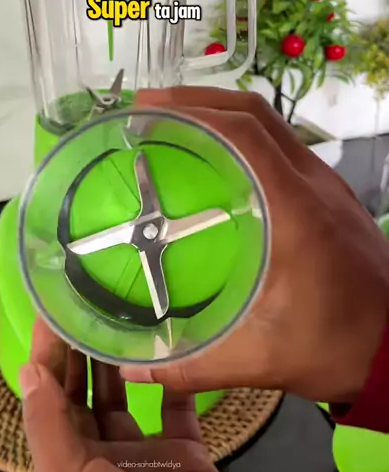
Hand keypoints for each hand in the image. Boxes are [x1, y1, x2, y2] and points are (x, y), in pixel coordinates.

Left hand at [21, 318, 257, 471]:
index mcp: (63, 471)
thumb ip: (48, 425)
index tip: (51, 315)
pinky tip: (172, 346)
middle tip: (89, 303)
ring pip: (129, 399)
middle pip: (86, 397)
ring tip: (125, 314)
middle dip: (82, 354)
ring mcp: (145, 457)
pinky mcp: (187, 455)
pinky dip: (174, 381)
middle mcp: (100, 460)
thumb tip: (29, 370)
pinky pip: (177, 409)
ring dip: (123, 362)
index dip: (47, 360)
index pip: (49, 404)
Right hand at [120, 86, 388, 405]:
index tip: (146, 110)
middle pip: (255, 113)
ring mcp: (326, 186)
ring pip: (271, 125)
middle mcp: (314, 185)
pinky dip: (243, 138)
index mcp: (296, 211)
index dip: (191, 111)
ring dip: (222, 114)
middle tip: (148, 110)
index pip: (244, 134)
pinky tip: (214, 165)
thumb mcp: (263, 359)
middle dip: (198, 101)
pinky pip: (282, 148)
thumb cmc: (338, 346)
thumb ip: (195, 366)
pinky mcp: (330, 197)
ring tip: (174, 127)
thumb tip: (134, 371)